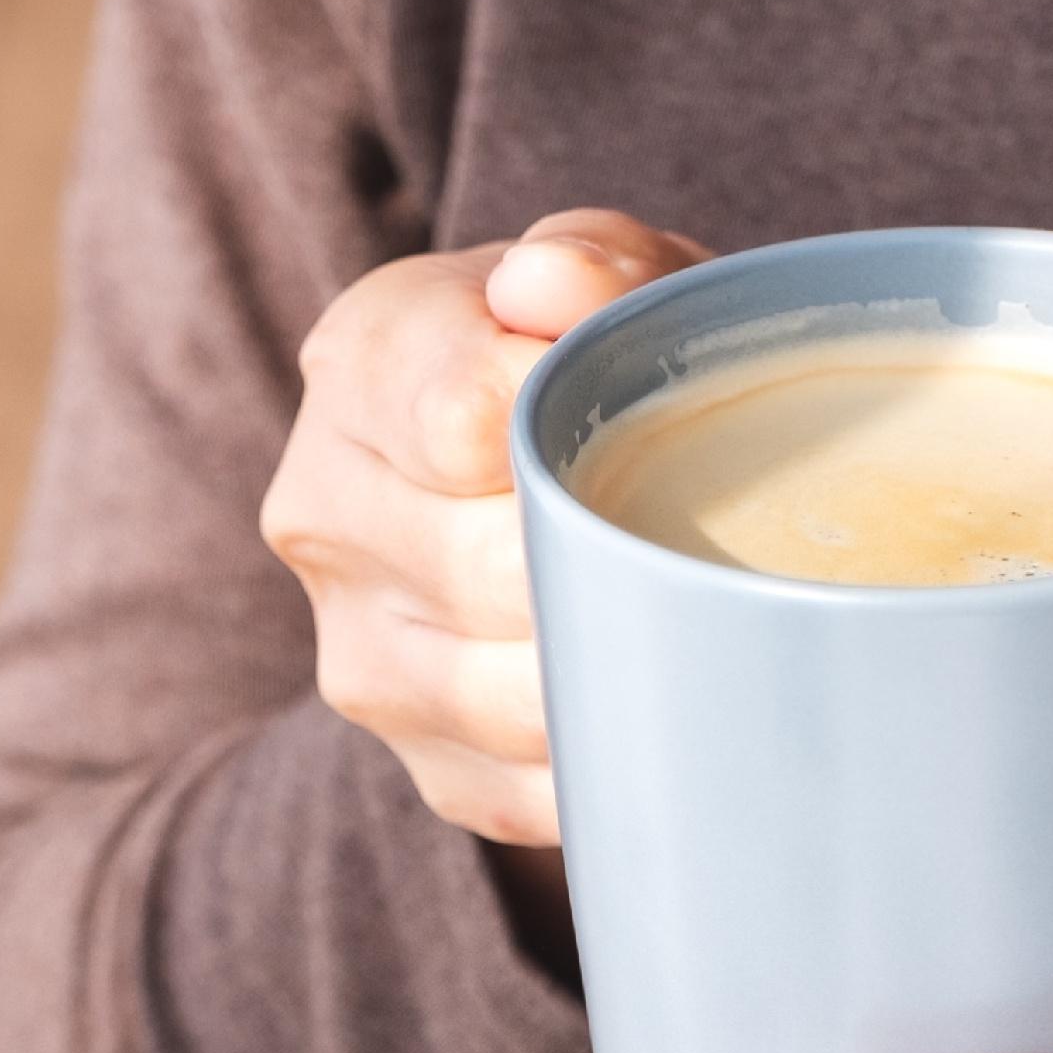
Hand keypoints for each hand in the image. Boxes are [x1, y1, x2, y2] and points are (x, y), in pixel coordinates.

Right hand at [262, 209, 710, 848]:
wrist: (547, 479)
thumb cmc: (595, 359)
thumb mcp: (608, 273)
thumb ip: (593, 259)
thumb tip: (553, 285)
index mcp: (361, 363)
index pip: (461, 418)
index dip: (583, 424)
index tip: (662, 408)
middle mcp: (324, 513)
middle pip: (490, 569)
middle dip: (620, 556)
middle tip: (728, 533)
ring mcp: (365, 655)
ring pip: (510, 697)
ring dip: (625, 669)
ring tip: (718, 626)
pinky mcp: (430, 765)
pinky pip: (538, 792)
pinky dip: (623, 761)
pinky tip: (680, 708)